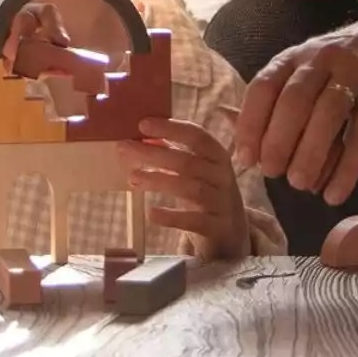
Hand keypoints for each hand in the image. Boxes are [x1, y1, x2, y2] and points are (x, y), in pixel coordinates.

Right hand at [0, 0, 107, 147]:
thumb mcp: (12, 81)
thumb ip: (35, 69)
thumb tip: (64, 68)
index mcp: (22, 29)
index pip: (44, 15)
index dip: (54, 24)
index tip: (60, 42)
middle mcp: (3, 15)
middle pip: (21, 10)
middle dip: (20, 33)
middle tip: (12, 58)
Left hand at [118, 117, 249, 257]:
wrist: (232, 232)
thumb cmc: (208, 192)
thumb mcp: (198, 171)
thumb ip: (175, 153)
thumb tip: (142, 137)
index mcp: (218, 156)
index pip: (197, 136)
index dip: (171, 128)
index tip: (143, 124)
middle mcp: (223, 176)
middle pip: (188, 162)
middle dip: (154, 154)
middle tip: (125, 148)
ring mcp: (222, 203)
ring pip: (189, 188)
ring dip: (158, 181)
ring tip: (133, 177)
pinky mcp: (216, 227)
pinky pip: (193, 221)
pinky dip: (171, 217)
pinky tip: (151, 213)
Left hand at [233, 0, 357, 208]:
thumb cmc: (348, 64)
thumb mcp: (311, 71)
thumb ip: (283, 104)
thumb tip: (252, 153)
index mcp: (296, 57)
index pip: (264, 87)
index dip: (251, 124)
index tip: (245, 159)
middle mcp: (321, 59)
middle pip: (294, 100)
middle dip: (279, 140)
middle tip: (272, 174)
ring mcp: (356, 72)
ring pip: (328, 113)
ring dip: (311, 152)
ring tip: (300, 185)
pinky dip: (348, 165)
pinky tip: (336, 193)